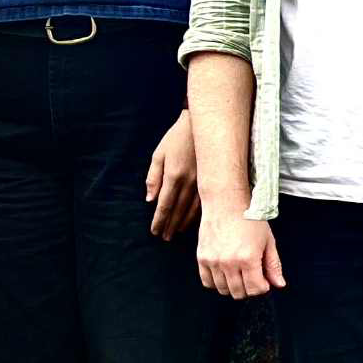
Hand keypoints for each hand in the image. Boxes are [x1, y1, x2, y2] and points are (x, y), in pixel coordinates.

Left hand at [146, 110, 200, 240]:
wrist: (202, 125)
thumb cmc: (176, 138)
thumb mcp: (159, 154)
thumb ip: (153, 178)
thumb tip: (150, 200)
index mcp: (173, 176)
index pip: (164, 205)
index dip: (159, 220)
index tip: (155, 231)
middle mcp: (189, 182)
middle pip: (178, 210)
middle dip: (170, 225)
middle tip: (165, 237)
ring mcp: (202, 181)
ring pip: (192, 208)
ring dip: (184, 222)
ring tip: (177, 232)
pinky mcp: (212, 179)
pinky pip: (204, 201)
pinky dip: (198, 213)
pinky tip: (194, 220)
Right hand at [197, 205, 283, 298]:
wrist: (227, 203)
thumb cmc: (250, 219)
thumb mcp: (268, 241)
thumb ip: (273, 265)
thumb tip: (279, 284)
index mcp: (248, 258)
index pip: (255, 289)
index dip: (262, 288)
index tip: (264, 281)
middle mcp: (229, 263)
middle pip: (239, 293)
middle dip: (249, 289)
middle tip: (252, 277)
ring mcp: (214, 262)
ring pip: (223, 290)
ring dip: (233, 286)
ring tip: (239, 273)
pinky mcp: (202, 258)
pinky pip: (207, 282)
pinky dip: (216, 282)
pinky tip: (225, 272)